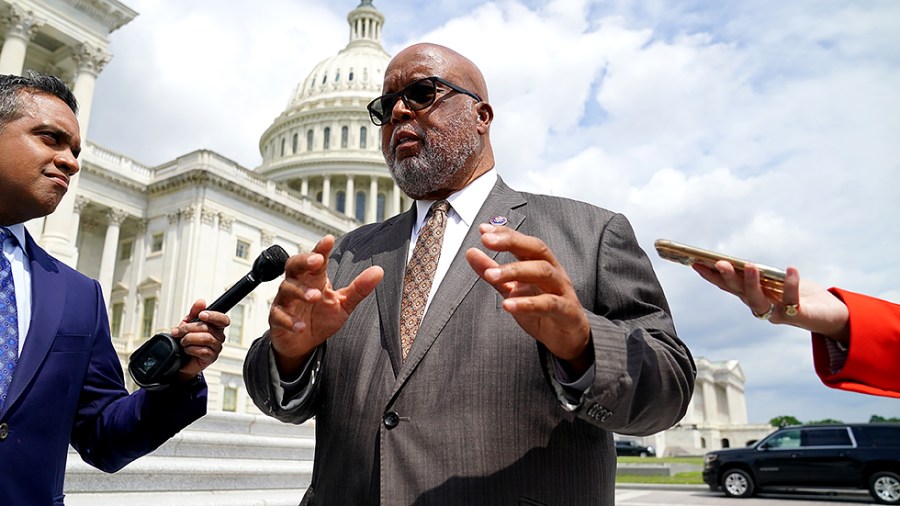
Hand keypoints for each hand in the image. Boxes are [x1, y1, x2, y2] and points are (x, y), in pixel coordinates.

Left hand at [171, 298, 229, 380]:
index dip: (213, 316)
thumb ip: (194, 313)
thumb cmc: (187, 342)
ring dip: (189, 339)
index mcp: (216, 327)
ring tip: (183, 341)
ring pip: (206, 338)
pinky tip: (187, 349)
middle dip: (189, 328)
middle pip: (208, 328)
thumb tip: (201, 302)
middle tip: (178, 331)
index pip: (223, 319)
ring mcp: (216, 348)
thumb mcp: (188, 324)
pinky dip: (191, 349)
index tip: (201, 315)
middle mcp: (219, 337)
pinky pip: (203, 350)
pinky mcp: (211, 358)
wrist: (182, 360)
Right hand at [268, 235, 383, 377]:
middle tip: (317, 260)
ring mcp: (286, 301)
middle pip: (294, 266)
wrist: (303, 344)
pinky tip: (300, 326)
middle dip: (304, 261)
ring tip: (314, 297)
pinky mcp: (277, 319)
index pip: (316, 259)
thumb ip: (359, 288)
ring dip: (300, 291)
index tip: (329, 239)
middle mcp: (298, 285)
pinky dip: (289, 320)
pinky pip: (278, 316)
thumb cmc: (321, 318)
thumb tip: (379, 271)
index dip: (321, 249)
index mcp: (314, 278)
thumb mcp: (344, 303)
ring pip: (287, 288)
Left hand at [465, 224, 591, 373]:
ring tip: (491, 275)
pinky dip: (528, 304)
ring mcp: (562, 290)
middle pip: (536, 249)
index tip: (483, 230)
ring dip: (515, 271)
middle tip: (486, 241)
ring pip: (543, 272)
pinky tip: (508, 304)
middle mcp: (553, 272)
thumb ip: (493, 272)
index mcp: (541, 264)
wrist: (568, 337)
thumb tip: (471, 253)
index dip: (506, 233)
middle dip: (511, 242)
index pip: (524, 242)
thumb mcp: (512, 290)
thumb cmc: (542, 310)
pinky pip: (549, 304)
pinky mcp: (567, 311)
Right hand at [693, 261, 849, 342]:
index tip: (695, 263)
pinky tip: (790, 269)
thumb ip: (763, 276)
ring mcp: (776, 313)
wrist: (833, 315)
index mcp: (753, 296)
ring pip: (757, 301)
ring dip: (752, 284)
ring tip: (751, 266)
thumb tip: (745, 264)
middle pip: (738, 293)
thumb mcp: (779, 281)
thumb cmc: (804, 295)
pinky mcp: (796, 316)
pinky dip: (790, 284)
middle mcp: (761, 307)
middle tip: (719, 263)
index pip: (728, 285)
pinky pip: (790, 301)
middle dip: (727, 278)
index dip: (711, 276)